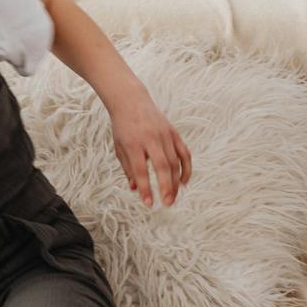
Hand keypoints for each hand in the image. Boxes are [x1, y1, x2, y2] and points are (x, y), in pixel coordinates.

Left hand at [108, 89, 191, 206]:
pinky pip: (184, 153)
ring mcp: (165, 135)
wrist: (131, 102)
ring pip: (175, 162)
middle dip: (166, 187)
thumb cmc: (123, 128)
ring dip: (175, 182)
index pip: (141, 170)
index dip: (146, 188)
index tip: (148, 203)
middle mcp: (151, 139)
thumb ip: (128, 169)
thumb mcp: (120, 148)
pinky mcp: (174, 133)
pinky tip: (184, 182)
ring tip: (173, 197)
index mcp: (134, 144)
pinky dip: (186, 168)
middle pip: (163, 167)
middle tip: (167, 204)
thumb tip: (136, 189)